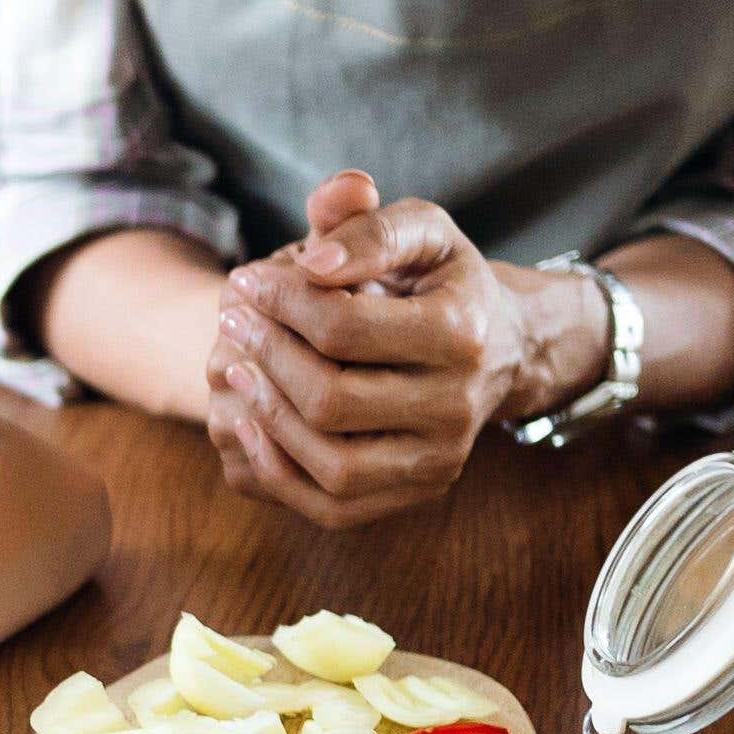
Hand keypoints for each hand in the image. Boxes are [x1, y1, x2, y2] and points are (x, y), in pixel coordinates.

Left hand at [196, 174, 596, 530]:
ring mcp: (441, 459)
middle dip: (267, 357)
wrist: (501, 346)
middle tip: (232, 320)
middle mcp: (458, 406)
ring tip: (236, 368)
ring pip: (331, 465)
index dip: (280, 303)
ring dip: (266, 419)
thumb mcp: (420, 231)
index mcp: (461, 333)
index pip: (342, 328)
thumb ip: (368, 227)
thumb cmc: (442, 281)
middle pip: (331, 400)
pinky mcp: (420, 492)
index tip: (246, 281)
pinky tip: (251, 423)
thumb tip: (314, 261)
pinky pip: (334, 507)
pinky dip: (280, 472)